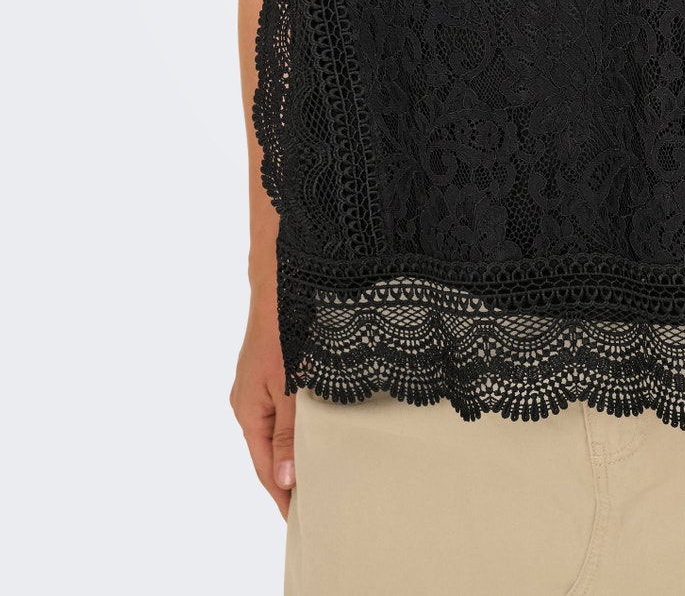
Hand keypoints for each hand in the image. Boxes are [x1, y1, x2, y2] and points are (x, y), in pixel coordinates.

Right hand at [229, 295, 296, 520]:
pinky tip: (312, 436)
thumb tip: (286, 479)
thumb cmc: (284, 330)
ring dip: (294, 454)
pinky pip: (281, 414)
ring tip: (317, 477)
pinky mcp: (270, 376)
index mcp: (248, 412)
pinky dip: (295, 431)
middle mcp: (248, 404)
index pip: (264, 467)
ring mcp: (258, 389)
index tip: (300, 519)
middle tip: (315, 504)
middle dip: (289, 480)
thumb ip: (288, 432)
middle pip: (268, 454)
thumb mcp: (289, 386)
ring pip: (276, 434)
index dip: (282, 495)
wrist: (281, 283)